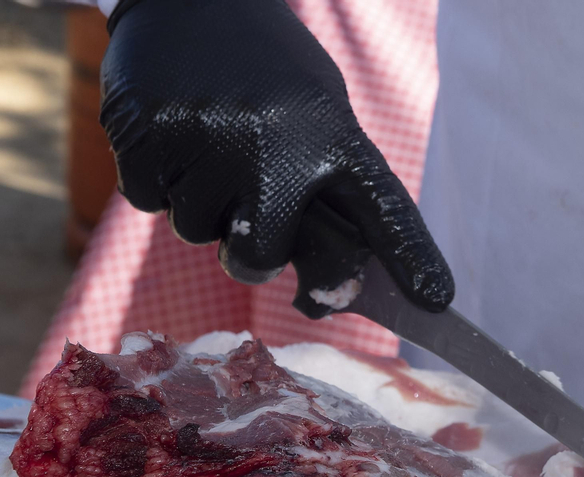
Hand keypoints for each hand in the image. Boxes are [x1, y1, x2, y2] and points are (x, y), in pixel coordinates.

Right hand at [99, 0, 453, 313]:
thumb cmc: (263, 72)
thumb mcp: (315, 112)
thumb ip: (324, 190)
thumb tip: (326, 286)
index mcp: (331, 133)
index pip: (381, 209)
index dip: (409, 258)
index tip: (436, 299)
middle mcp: (275, 142)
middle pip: (257, 258)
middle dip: (248, 249)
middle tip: (245, 204)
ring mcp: (208, 138)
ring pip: (196, 231)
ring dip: (200, 203)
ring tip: (210, 141)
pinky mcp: (148, 133)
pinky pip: (149, 200)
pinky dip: (157, 178)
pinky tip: (174, 130)